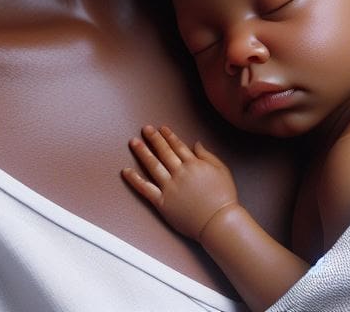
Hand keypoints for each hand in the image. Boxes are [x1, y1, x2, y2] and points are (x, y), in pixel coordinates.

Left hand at [122, 124, 238, 240]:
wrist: (218, 222)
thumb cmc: (223, 197)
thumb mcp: (221, 170)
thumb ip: (207, 155)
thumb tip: (196, 143)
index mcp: (194, 164)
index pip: (177, 146)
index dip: (168, 136)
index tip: (162, 128)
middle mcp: (180, 173)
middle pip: (164, 151)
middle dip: (154, 138)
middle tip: (145, 129)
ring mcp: (170, 188)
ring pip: (153, 165)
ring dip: (142, 152)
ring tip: (134, 142)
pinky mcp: (163, 203)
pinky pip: (146, 189)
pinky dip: (135, 180)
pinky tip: (126, 171)